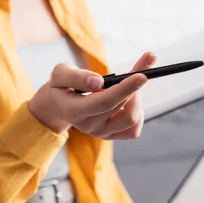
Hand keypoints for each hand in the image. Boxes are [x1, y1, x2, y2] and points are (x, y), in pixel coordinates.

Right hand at [28, 51, 156, 138]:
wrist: (59, 104)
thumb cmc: (62, 85)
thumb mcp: (60, 74)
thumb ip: (76, 76)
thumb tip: (98, 82)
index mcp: (74, 111)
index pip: (105, 102)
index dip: (125, 88)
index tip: (142, 75)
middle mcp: (88, 126)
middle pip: (122, 109)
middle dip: (135, 86)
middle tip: (144, 66)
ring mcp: (101, 133)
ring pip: (131, 120)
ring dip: (137, 98)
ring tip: (130, 84)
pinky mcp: (111, 136)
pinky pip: (133, 130)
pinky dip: (138, 114)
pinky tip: (129, 101)